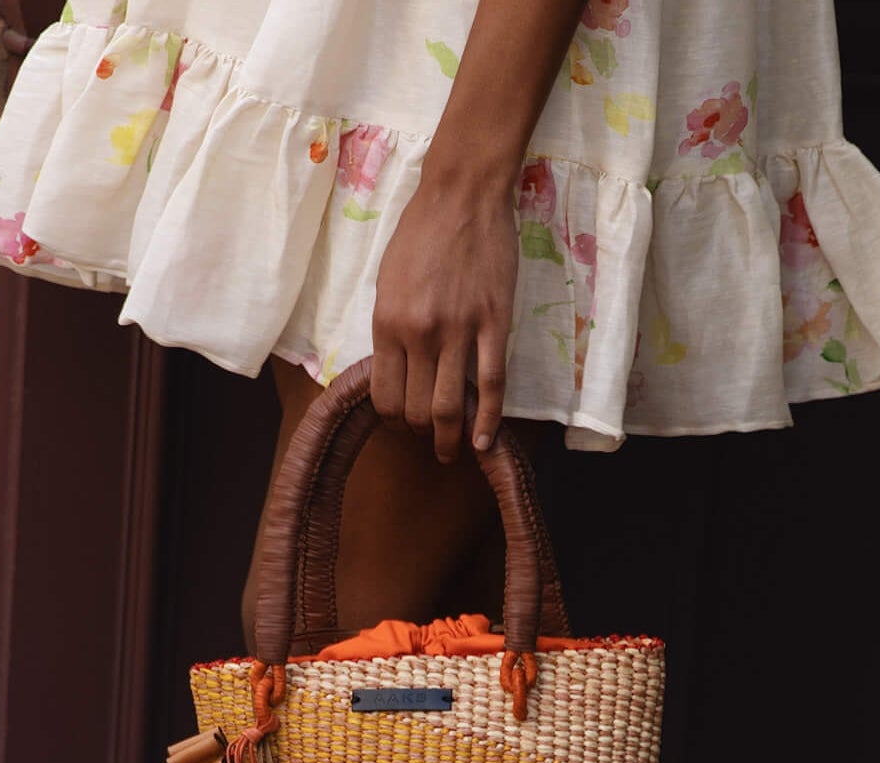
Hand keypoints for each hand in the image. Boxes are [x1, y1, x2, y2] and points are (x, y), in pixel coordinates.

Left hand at [370, 171, 517, 462]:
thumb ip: (389, 329)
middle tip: (429, 439)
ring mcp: (459, 331)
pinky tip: (483, 443)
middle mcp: (419, 333)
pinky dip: (488, 420)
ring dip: (449, 439)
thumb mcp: (386, 281)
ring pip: (451, 406)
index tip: (403, 426)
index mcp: (387, 323)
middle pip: (418, 409)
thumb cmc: (420, 233)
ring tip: (452, 452)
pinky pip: (493, 385)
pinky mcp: (495, 324)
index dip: (393, 421)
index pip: (384, 395)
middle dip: (421, 433)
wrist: (462, 194)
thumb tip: (395, 371)